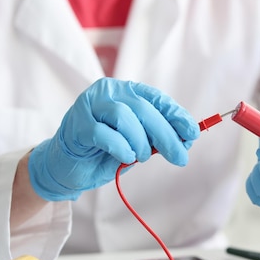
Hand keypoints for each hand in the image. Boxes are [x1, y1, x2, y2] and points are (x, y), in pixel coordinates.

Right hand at [28, 78, 198, 200]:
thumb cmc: (104, 152)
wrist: (67, 166)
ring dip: (140, 142)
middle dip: (166, 134)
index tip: (192, 133)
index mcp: (125, 92)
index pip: (156, 99)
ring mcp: (89, 106)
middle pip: (143, 108)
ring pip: (124, 116)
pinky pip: (103, 134)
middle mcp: (107, 92)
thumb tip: (186, 138)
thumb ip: (157, 137)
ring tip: (142, 156)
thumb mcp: (137, 143)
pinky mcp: (76, 125)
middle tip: (179, 156)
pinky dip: (120, 148)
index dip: (176, 115)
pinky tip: (126, 158)